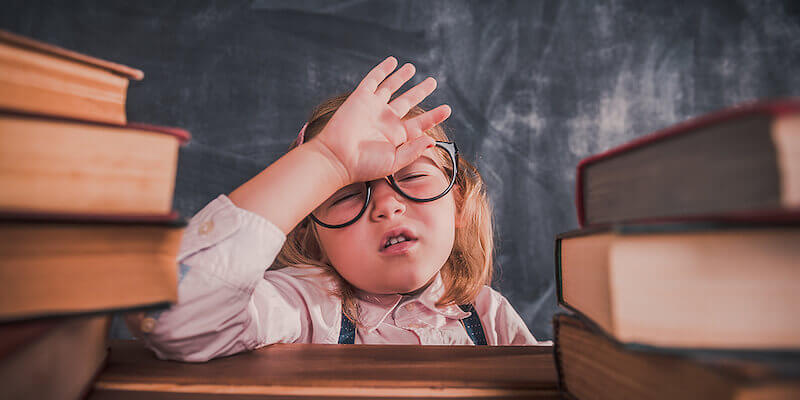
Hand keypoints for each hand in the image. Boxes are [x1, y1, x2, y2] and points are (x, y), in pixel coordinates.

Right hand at [311, 56, 451, 184]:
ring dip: (402, 77)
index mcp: (397, 135)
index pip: (420, 122)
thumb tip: (432, 140)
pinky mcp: (361, 97)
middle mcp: (386, 119)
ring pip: (391, 87)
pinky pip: (373, 80)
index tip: (447, 109)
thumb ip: (414, 150)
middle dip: (421, 91)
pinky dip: (383, 70)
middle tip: (432, 82)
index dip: (434, 115)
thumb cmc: (364, 165)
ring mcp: (374, 107)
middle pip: (408, 101)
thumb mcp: (394, 161)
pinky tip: (392, 62)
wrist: (337, 158)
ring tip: (412, 68)